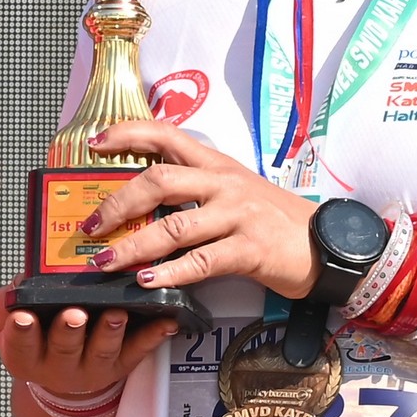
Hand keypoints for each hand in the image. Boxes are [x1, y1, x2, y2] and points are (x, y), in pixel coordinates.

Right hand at [0, 292, 176, 407]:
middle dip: (69, 330)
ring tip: (116, 313)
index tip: (22, 316)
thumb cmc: (38, 340)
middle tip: (74, 313)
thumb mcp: (11, 326)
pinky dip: (153, 336)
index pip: (20, 346)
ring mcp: (93, 367)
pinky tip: (165, 322)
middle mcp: (59, 366)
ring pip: (102, 350)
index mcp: (27, 356)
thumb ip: (4, 306)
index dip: (21, 332)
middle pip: (64, 349)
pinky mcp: (121, 364)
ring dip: (110, 331)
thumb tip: (17, 285)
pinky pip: (138, 351)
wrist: (64, 378)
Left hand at [76, 118, 321, 300]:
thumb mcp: (236, 192)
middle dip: (118, 203)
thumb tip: (144, 202)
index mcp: (218, 165)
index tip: (95, 143)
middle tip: (91, 225)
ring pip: (173, 227)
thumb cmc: (276, 221)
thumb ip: (197, 189)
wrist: (326, 244)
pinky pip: (200, 262)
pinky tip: (147, 282)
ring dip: (132, 246)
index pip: (167, 135)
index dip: (128, 134)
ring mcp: (238, 215)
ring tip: (105, 262)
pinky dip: (169, 274)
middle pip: (160, 180)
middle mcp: (225, 184)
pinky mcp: (249, 249)